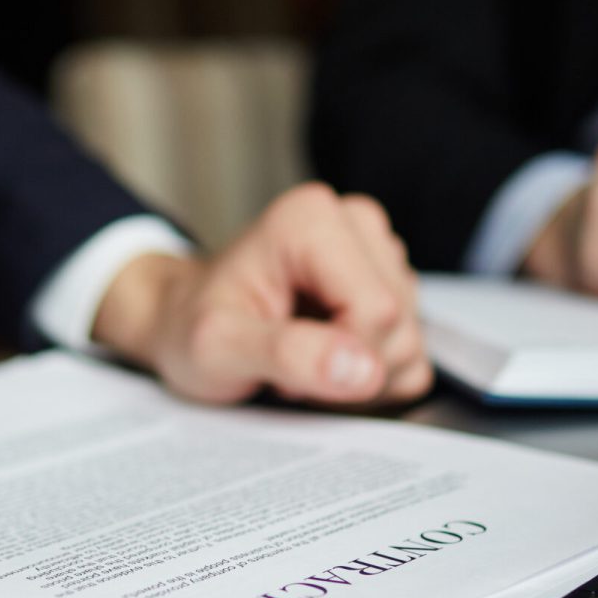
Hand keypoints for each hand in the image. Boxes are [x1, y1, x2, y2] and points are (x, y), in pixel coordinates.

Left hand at [92, 184, 430, 405]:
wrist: (184, 322)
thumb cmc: (192, 327)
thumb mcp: (217, 346)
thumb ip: (288, 354)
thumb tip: (364, 370)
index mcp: (312, 219)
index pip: (376, 310)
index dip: (339, 358)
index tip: (283, 369)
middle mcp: (355, 224)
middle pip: (400, 326)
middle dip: (349, 370)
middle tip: (288, 369)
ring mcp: (379, 254)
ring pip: (411, 344)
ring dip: (359, 377)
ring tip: (302, 361)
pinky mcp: (392, 285)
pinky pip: (413, 355)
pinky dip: (372, 377)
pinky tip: (327, 361)